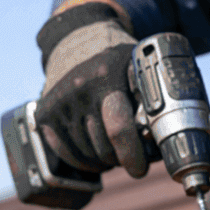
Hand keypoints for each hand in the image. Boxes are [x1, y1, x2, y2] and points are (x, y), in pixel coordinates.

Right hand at [34, 3, 148, 177]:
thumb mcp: (138, 68)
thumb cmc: (116, 60)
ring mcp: (59, 102)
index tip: (140, 169)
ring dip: (103, 162)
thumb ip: (151, 98)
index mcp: (107, 77)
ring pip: (85, 154)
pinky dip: (82, 161)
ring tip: (115, 154)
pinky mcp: (44, 114)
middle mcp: (79, 89)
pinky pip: (64, 153)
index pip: (119, 128)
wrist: (77, 40)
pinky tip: (95, 156)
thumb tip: (164, 139)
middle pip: (103, 146)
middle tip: (132, 159)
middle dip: (121, 160)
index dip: (132, 156)